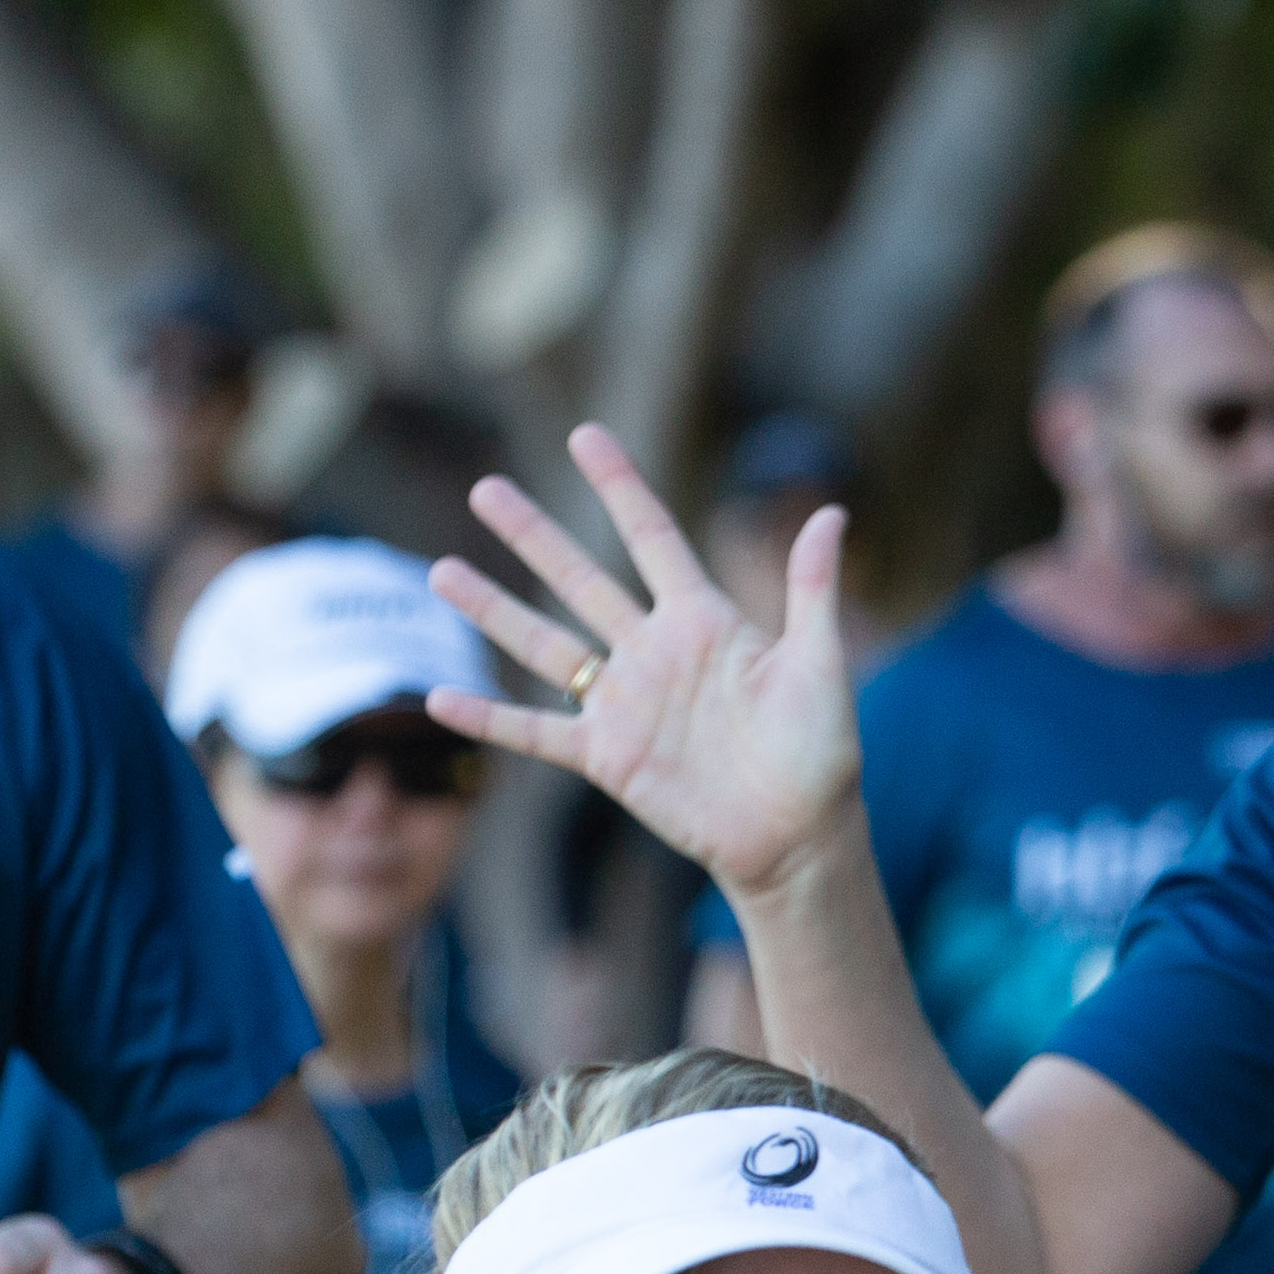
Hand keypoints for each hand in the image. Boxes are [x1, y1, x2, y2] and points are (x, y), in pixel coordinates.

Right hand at [425, 427, 858, 898]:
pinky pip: (535, 732)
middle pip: (580, 578)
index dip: (619, 486)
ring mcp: (625, 704)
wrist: (798, 836)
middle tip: (485, 488)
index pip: (651, 536)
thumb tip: (834, 511)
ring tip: (440, 570)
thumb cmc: (820, 751)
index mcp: (703, 621)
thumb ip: (812, 589)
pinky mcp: (607, 758)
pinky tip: (440, 696)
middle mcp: (653, 652)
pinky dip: (489, 717)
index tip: (584, 437)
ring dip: (493, 609)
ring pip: (544, 644)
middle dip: (533, 534)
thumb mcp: (819, 663)